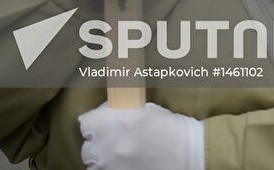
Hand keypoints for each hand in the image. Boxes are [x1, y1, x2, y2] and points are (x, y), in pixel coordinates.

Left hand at [79, 101, 203, 169]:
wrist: (187, 153)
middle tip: (111, 139)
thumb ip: (118, 110)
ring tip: (117, 154)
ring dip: (102, 158)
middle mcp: (107, 148)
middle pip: (87, 147)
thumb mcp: (142, 109)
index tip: (102, 122)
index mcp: (112, 123)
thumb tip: (104, 112)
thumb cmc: (168, 127)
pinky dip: (110, 169)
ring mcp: (111, 168)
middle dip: (97, 142)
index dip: (94, 121)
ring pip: (93, 165)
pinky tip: (123, 164)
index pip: (85, 123)